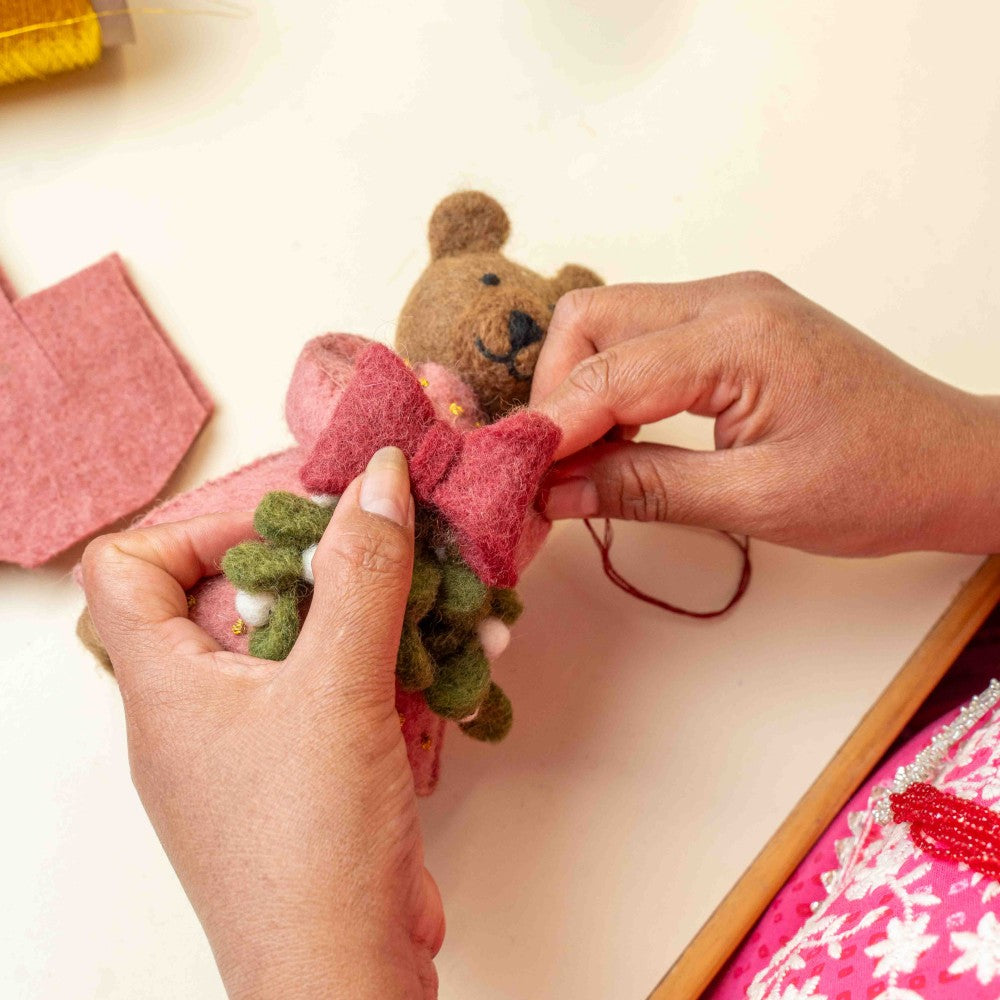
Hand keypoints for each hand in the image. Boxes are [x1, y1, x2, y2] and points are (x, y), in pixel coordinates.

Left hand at [82, 447, 443, 999]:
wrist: (343, 976)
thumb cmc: (310, 845)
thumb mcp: (338, 688)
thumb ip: (360, 575)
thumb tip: (376, 479)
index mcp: (164, 686)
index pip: (128, 567)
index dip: (199, 532)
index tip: (284, 534)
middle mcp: (194, 712)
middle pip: (226, 598)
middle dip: (308, 567)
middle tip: (373, 556)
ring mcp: (248, 746)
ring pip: (292, 646)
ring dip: (358, 615)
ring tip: (424, 600)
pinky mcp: (300, 772)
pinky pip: (329, 692)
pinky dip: (377, 666)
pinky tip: (438, 660)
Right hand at [531, 273, 999, 555]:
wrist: (952, 461)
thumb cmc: (879, 482)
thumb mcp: (756, 501)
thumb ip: (645, 490)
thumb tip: (557, 494)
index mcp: (739, 336)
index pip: (605, 372)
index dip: (551, 430)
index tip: (517, 482)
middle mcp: (728, 297)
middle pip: (591, 319)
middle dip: (556, 394)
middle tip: (553, 469)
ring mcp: (732, 302)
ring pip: (611, 322)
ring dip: (583, 389)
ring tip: (586, 462)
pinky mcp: (734, 321)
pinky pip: (646, 337)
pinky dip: (617, 385)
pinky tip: (624, 438)